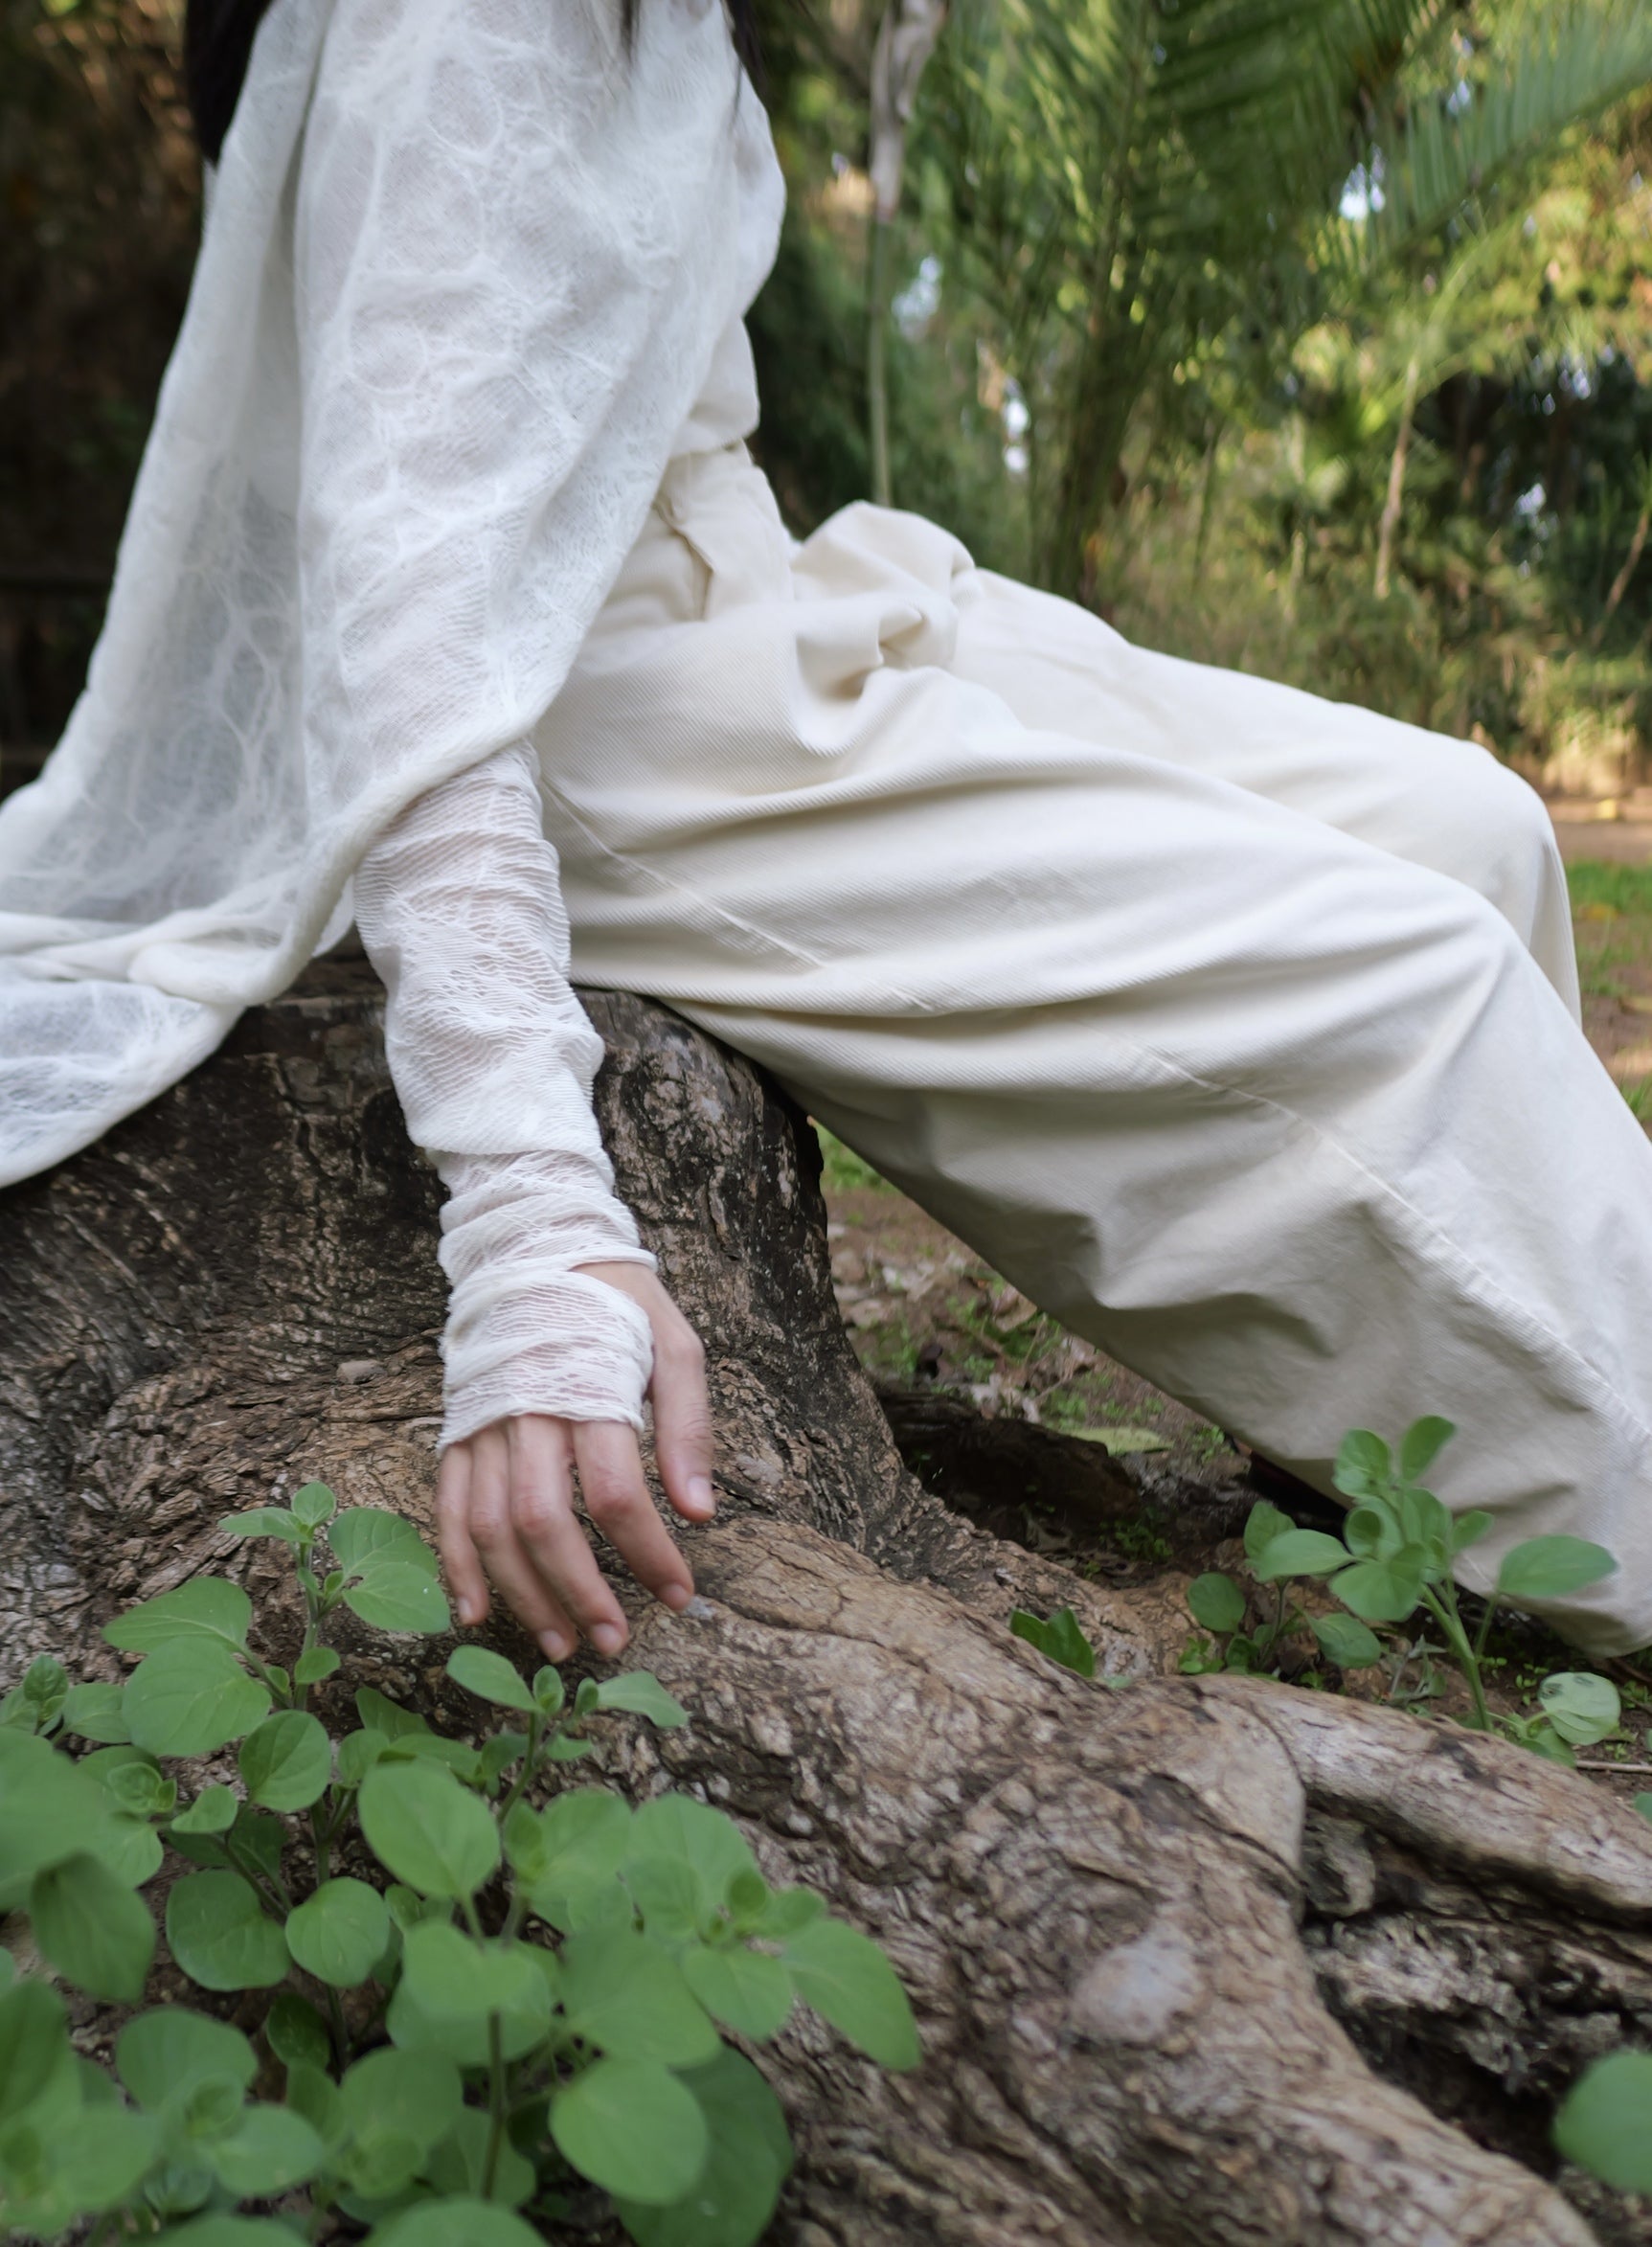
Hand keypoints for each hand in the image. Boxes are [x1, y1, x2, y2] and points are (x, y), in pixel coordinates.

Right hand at [434, 1264, 714, 1659]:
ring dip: (523, 1594)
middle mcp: (527, 1409)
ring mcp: (482, 1422)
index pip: (617, 1493)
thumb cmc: (617, 1301)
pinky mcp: (455, 1428)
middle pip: (544, 1521)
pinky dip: (456, 1564)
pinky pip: (446, 1506)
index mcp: (587, 1387)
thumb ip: (688, 1426)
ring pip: (491, 1525)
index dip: (649, 1552)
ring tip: (560, 1644)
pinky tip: (477, 1613)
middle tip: (613, 1640)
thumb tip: (700, 1512)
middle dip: (580, 1591)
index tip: (679, 1593)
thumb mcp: (675, 1343)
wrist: (536, 1245)